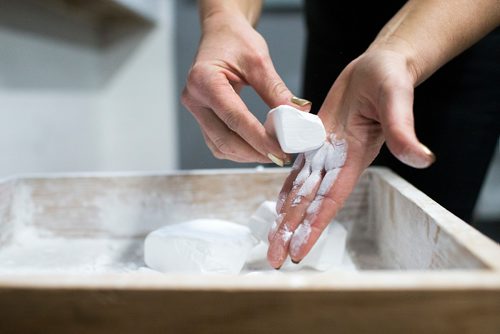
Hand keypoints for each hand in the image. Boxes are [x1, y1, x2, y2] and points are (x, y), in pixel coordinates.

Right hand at [181, 13, 309, 164]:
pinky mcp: (202, 117)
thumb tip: (298, 115)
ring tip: (272, 153)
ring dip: (247, 154)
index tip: (280, 150)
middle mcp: (194, 99)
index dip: (258, 138)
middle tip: (281, 156)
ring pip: (219, 146)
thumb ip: (276, 90)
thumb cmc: (236, 41)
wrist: (220, 34)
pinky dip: (238, 150)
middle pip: (224, 139)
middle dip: (254, 152)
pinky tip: (257, 148)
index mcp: (204, 80)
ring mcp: (196, 110)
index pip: (234, 118)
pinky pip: (218, 142)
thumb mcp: (259, 61)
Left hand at [267, 49, 435, 267]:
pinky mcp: (316, 141)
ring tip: (270, 239)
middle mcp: (337, 164)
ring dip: (285, 216)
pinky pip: (297, 170)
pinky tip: (276, 205)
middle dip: (291, 231)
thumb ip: (402, 130)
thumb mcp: (396, 100)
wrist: (379, 68)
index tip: (297, 251)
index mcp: (353, 160)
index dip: (313, 227)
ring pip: (300, 191)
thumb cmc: (391, 80)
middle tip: (272, 257)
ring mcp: (325, 155)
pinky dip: (286, 188)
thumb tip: (422, 158)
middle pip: (309, 204)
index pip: (330, 201)